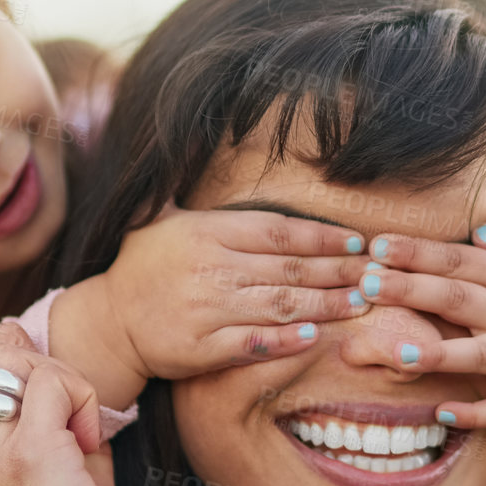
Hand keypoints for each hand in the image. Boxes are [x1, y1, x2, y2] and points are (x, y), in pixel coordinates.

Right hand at [0, 324, 158, 485]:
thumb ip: (57, 447)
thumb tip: (82, 413)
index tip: (34, 405)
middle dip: (7, 348)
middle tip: (51, 395)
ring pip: (3, 353)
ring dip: (59, 373)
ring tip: (80, 427)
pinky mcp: (30, 457)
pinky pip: (51, 381)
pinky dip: (84, 396)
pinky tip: (91, 444)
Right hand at [96, 202, 371, 376]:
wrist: (109, 321)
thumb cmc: (145, 265)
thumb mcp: (161, 216)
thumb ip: (189, 182)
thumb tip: (200, 138)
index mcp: (207, 231)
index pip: (280, 230)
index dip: (324, 236)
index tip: (357, 242)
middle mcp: (211, 267)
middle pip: (290, 267)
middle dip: (339, 270)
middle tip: (376, 273)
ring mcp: (207, 308)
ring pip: (281, 305)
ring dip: (326, 304)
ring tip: (360, 302)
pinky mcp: (203, 347)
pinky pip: (255, 342)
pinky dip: (287, 341)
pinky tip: (316, 336)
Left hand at [360, 206, 485, 427]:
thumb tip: (482, 232)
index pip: (458, 260)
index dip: (417, 253)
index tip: (376, 247)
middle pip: (459, 300)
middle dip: (412, 292)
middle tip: (365, 285)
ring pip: (480, 355)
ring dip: (441, 355)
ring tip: (398, 352)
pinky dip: (477, 413)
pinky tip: (442, 412)